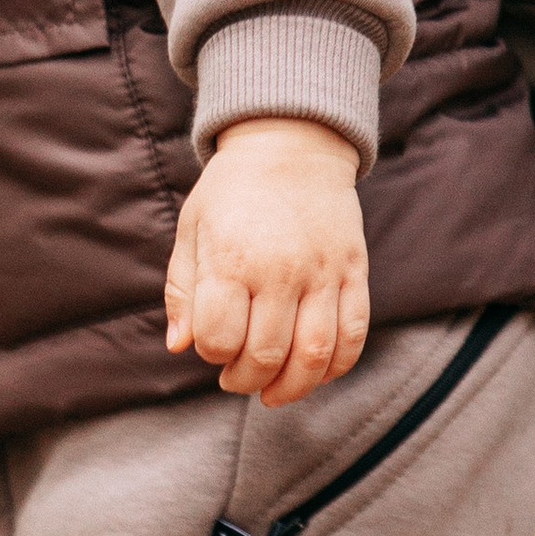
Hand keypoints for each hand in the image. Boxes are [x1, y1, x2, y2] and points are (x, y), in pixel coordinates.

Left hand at [166, 118, 371, 406]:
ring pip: (314, 355)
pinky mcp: (354, 271)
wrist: (291, 144)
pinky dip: (336, 366)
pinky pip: (354, 334)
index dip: (211, 353)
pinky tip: (315, 372)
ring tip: (273, 391)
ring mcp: (322, 272)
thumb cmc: (232, 192)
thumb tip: (180, 347)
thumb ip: (183, 291)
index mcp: (231, 259)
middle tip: (236, 376)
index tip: (211, 344)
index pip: (219, 338)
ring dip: (292, 387)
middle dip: (245, 379)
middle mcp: (279, 269)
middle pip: (266, 354)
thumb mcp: (192, 230)